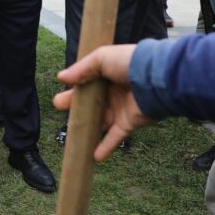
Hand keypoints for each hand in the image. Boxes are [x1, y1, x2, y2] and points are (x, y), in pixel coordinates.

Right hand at [52, 44, 154, 161]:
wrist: (155, 78)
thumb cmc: (128, 63)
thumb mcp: (101, 58)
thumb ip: (81, 69)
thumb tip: (61, 77)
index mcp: (108, 75)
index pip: (87, 84)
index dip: (74, 90)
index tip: (61, 94)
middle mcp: (114, 93)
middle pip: (90, 103)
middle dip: (75, 106)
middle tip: (58, 107)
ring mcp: (120, 109)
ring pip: (100, 122)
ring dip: (87, 128)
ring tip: (71, 134)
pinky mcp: (128, 124)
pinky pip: (114, 138)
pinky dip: (104, 148)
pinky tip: (93, 156)